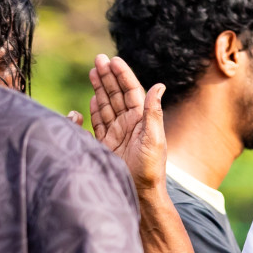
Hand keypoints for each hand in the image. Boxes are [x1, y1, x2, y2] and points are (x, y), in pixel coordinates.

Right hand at [86, 54, 166, 191]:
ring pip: (107, 105)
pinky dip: (95, 110)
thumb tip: (159, 85)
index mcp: (142, 119)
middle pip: (117, 94)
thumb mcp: (154, 138)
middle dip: (108, 76)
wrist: (140, 193)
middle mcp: (130, 123)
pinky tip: (92, 99)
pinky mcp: (107, 145)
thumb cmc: (150, 168)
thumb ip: (153, 112)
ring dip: (100, 88)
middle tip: (98, 59)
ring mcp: (117, 133)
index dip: (122, 75)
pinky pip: (99, 123)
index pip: (131, 91)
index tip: (113, 60)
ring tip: (93, 71)